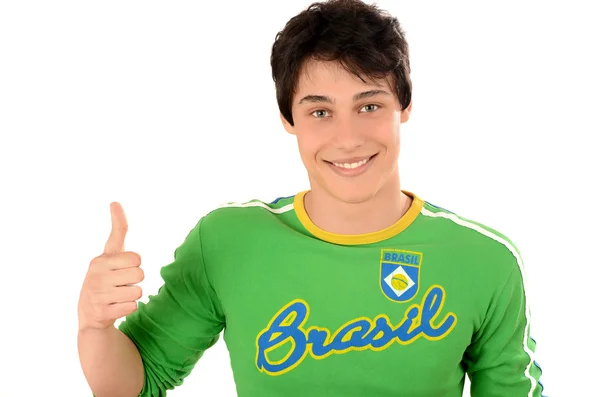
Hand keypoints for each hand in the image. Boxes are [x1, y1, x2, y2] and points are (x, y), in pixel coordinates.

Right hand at [78, 202, 144, 330]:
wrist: (90, 313)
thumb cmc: (105, 276)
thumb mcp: (109, 253)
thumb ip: (118, 230)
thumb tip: (115, 201)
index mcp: (100, 260)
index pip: (137, 258)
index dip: (135, 263)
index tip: (123, 266)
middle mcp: (96, 276)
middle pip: (140, 274)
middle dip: (135, 279)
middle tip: (121, 283)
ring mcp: (98, 295)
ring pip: (139, 292)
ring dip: (133, 294)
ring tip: (118, 295)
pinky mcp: (102, 312)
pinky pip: (133, 306)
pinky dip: (129, 307)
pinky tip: (116, 307)